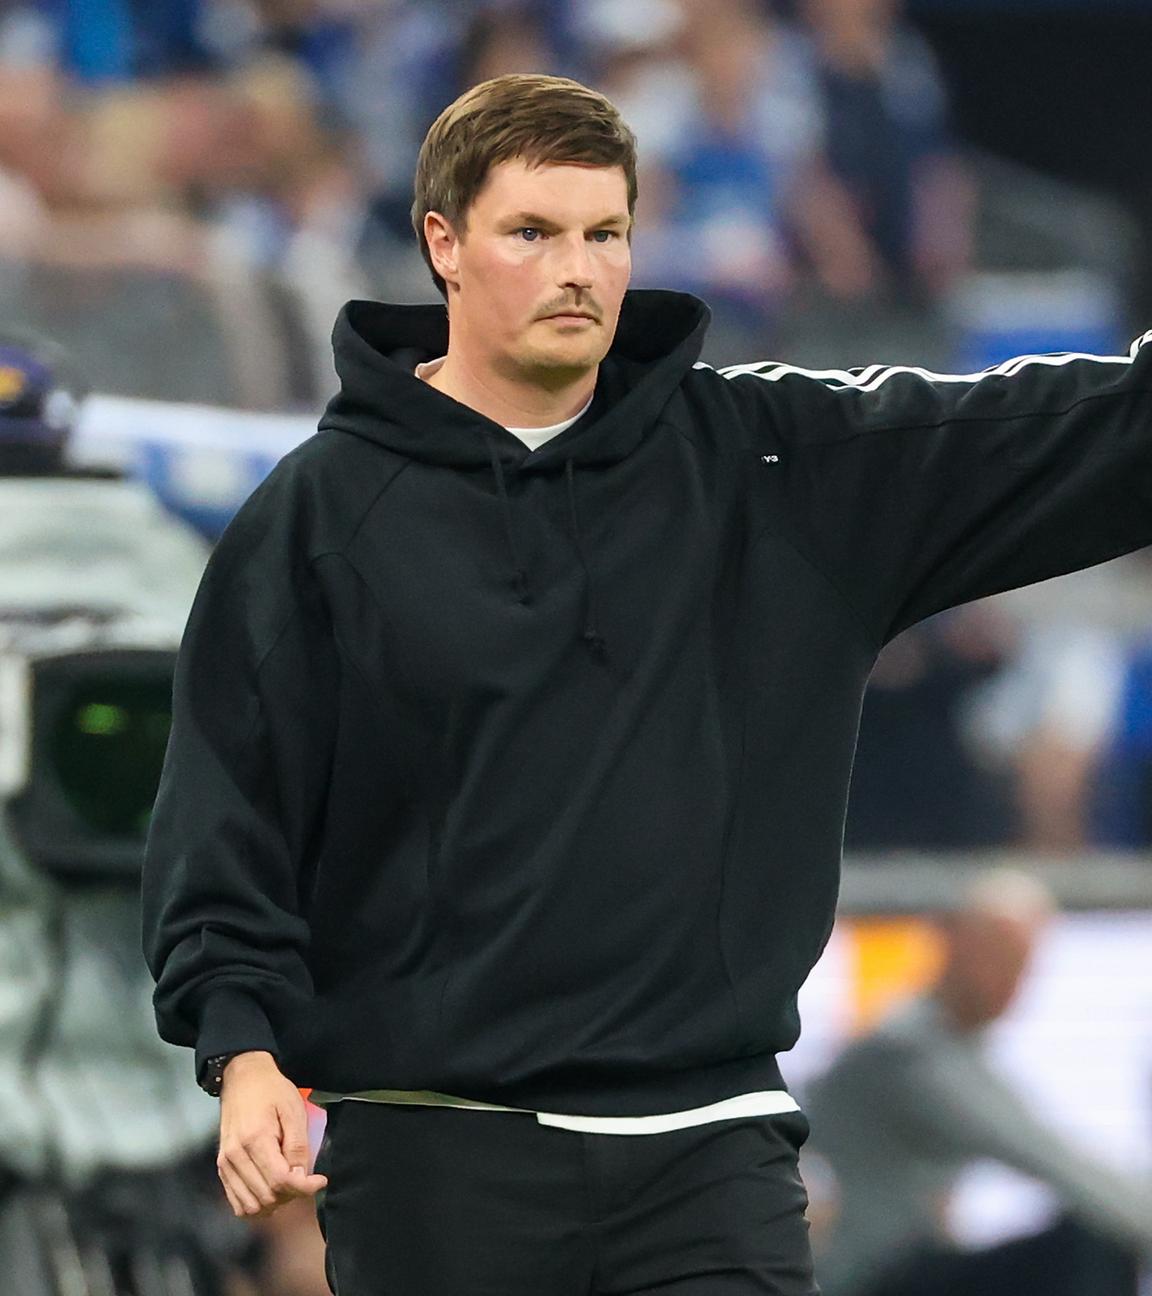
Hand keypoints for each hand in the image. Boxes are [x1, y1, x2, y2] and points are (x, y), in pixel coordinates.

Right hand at [216, 1051, 327, 1217]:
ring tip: (288, 1183)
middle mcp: (235, 1156)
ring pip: (251, 1206)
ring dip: (274, 1202)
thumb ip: (298, 1146)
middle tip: (305, 1178)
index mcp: (255, 1139)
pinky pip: (237, 1203)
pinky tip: (271, 1191)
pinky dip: (256, 1204)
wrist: (243, 1078)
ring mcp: (226, 1164)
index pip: (280, 1181)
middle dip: (291, 1194)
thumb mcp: (294, 1110)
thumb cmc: (271, 1091)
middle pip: (267, 1197)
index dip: (304, 1187)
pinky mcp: (222, 1168)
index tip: (320, 1180)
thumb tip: (301, 1178)